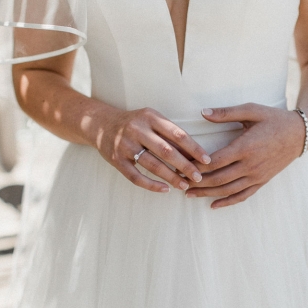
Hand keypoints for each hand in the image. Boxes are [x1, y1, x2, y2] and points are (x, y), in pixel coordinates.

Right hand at [96, 107, 211, 192]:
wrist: (100, 124)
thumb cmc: (134, 123)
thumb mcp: (151, 119)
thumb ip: (169, 133)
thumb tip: (193, 153)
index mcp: (150, 117)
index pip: (177, 134)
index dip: (194, 148)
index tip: (207, 160)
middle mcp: (137, 129)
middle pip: (166, 151)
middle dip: (185, 166)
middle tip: (198, 177)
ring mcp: (125, 145)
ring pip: (152, 165)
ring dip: (171, 177)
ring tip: (184, 185)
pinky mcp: (116, 160)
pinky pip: (136, 176)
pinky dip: (151, 185)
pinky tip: (164, 189)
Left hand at [185, 103, 304, 207]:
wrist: (300, 133)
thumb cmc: (274, 119)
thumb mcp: (251, 110)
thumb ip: (226, 112)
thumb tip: (202, 113)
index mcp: (245, 147)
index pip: (215, 161)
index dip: (195, 166)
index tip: (179, 165)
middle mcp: (250, 165)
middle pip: (218, 179)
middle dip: (196, 182)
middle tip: (178, 182)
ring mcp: (257, 176)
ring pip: (228, 190)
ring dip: (207, 194)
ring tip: (188, 194)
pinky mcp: (262, 181)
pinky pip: (243, 195)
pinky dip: (227, 202)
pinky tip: (213, 205)